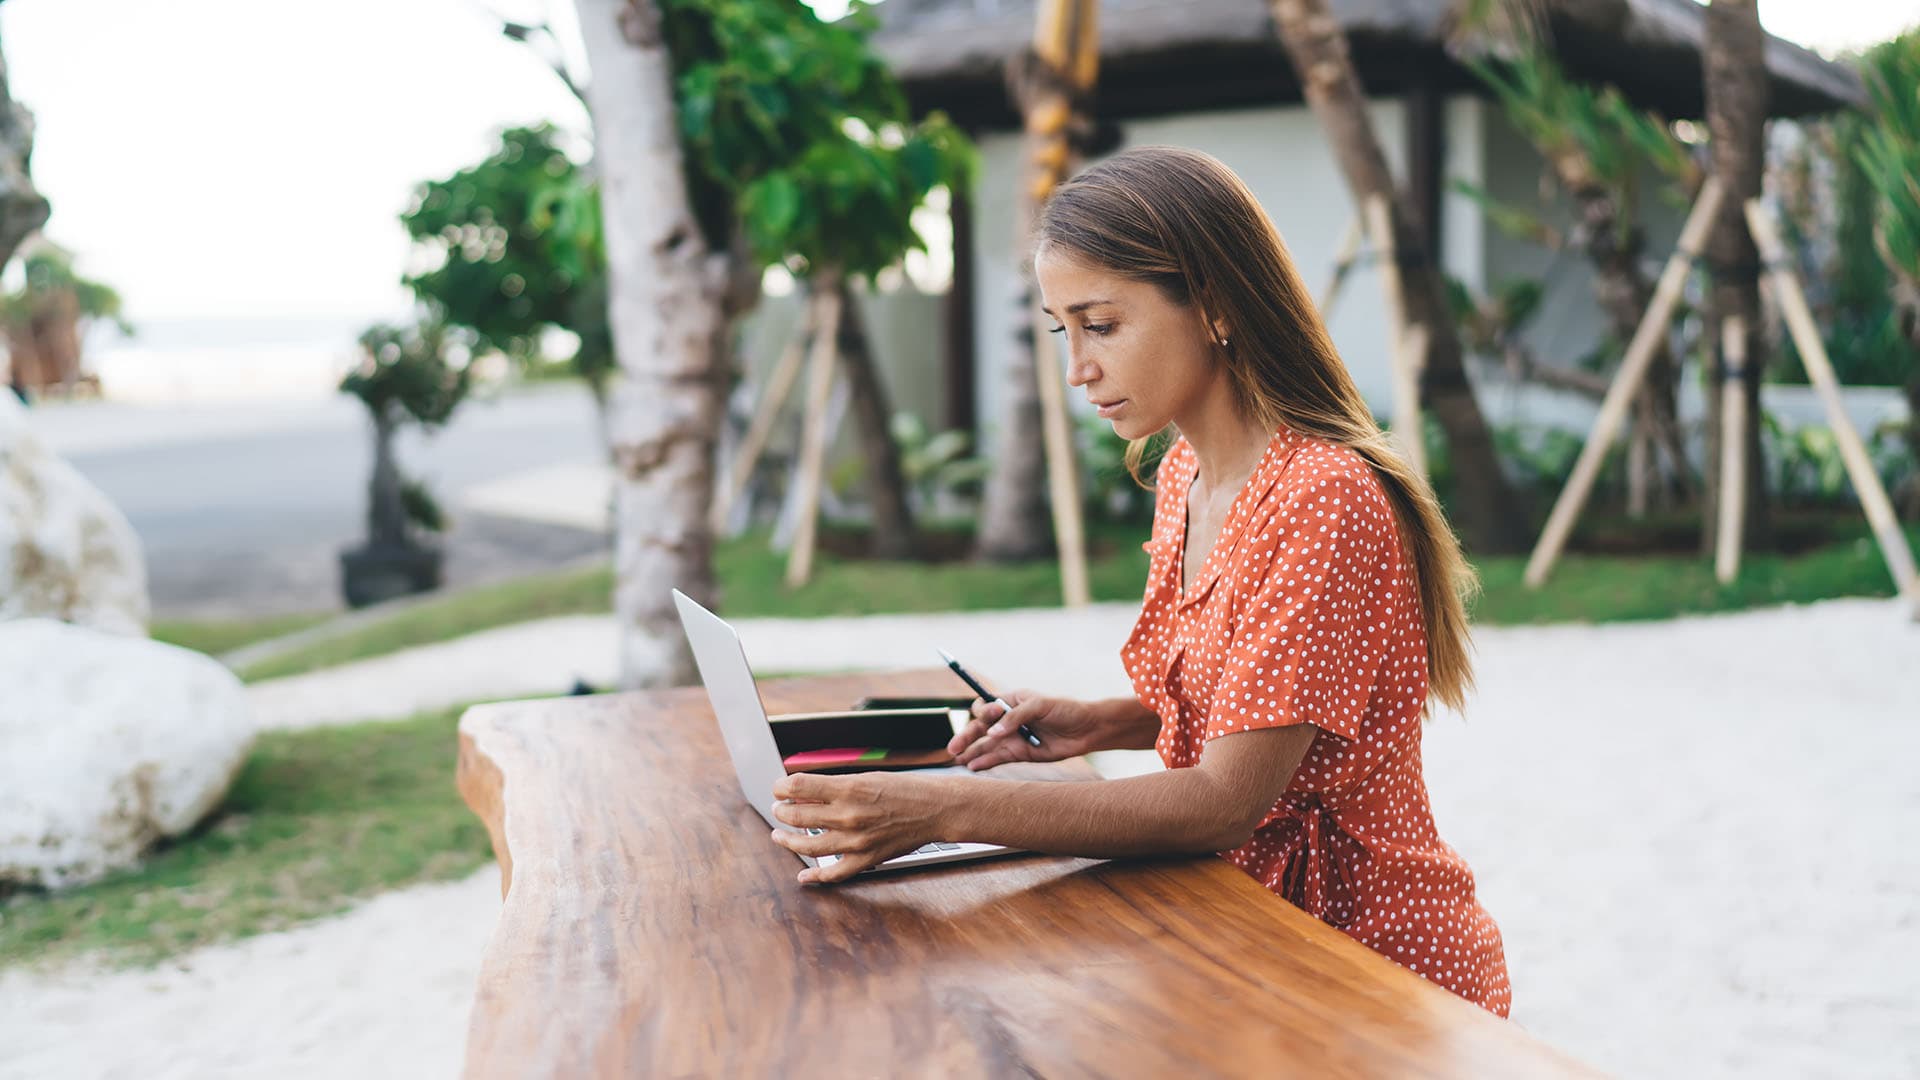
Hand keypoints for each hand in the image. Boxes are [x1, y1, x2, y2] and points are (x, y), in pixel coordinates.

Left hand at [769, 771, 945, 884]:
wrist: (936, 809)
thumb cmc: (906, 789)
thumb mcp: (867, 778)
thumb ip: (836, 786)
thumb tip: (805, 791)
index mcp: (849, 789)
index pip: (798, 787)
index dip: (782, 787)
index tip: (778, 788)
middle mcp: (849, 816)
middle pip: (798, 816)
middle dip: (782, 811)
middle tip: (778, 809)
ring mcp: (856, 841)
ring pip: (808, 846)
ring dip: (788, 840)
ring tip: (779, 835)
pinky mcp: (866, 859)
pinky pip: (834, 873)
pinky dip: (815, 875)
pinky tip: (803, 874)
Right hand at [946, 691, 1102, 769]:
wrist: (1087, 730)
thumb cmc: (1065, 710)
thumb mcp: (1040, 706)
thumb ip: (1016, 717)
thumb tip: (993, 732)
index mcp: (1011, 701)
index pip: (986, 706)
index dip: (983, 711)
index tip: (993, 714)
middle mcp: (1008, 720)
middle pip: (980, 728)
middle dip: (965, 736)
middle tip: (953, 748)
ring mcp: (1013, 738)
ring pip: (985, 745)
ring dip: (971, 752)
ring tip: (956, 761)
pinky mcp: (1020, 753)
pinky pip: (998, 758)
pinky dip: (985, 762)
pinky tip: (973, 767)